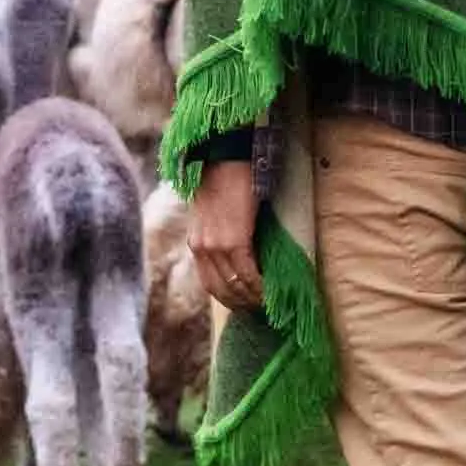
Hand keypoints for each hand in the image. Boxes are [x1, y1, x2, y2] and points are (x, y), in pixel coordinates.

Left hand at [194, 160, 265, 314]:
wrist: (225, 158)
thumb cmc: (225, 181)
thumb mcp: (215, 215)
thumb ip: (222, 236)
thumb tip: (242, 256)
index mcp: (196, 244)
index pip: (210, 284)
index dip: (230, 299)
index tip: (247, 305)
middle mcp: (201, 249)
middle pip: (221, 290)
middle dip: (242, 303)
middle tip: (260, 308)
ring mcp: (215, 246)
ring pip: (235, 285)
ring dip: (252, 297)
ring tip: (268, 301)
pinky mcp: (232, 240)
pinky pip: (247, 273)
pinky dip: (259, 285)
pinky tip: (269, 289)